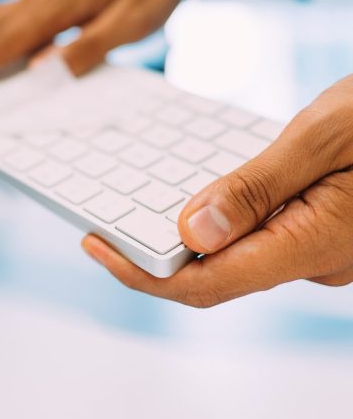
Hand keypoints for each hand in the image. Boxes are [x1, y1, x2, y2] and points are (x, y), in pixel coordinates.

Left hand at [82, 76, 352, 305]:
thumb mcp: (322, 136)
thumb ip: (256, 188)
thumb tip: (192, 232)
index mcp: (314, 244)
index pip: (208, 282)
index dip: (143, 273)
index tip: (95, 246)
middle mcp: (316, 261)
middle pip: (216, 273)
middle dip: (156, 253)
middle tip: (104, 220)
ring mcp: (322, 251)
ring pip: (238, 253)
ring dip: (188, 234)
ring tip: (140, 203)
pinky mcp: (323, 234)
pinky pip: (261, 235)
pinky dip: (222, 219)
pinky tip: (198, 192)